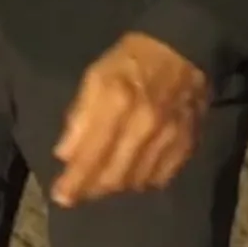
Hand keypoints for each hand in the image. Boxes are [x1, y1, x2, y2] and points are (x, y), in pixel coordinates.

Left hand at [49, 32, 207, 207]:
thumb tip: (65, 154)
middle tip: (76, 195)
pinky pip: (162, 177)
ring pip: (136, 181)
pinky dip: (143, 182)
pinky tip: (130, 177)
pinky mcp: (187, 143)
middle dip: (91, 190)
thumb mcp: (95, 76)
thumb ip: (80, 116)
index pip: (91, 154)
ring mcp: (168, 137)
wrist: (181, 50)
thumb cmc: (129, 61)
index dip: (75, 180)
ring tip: (100, 185)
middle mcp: (143, 124)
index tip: (60, 196)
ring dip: (114, 187)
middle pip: (113, 174)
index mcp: (116, 102)